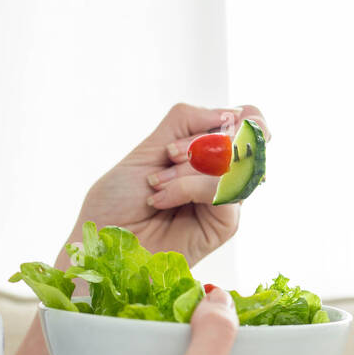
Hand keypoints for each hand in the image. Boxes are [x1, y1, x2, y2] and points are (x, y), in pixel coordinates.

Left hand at [68, 102, 270, 266]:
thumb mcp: (149, 147)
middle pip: (252, 138)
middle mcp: (223, 176)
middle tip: (169, 156)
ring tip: (156, 184)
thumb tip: (230, 113)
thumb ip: (185, 122)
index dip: (241, 116)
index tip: (206, 125)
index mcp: (208, 154)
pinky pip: (224, 191)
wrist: (101, 241)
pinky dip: (190, 187)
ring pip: (236, 162)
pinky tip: (162, 199)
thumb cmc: (118, 202)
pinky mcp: (224, 225)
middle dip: (204, 139)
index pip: (249, 120)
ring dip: (190, 167)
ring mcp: (226, 201)